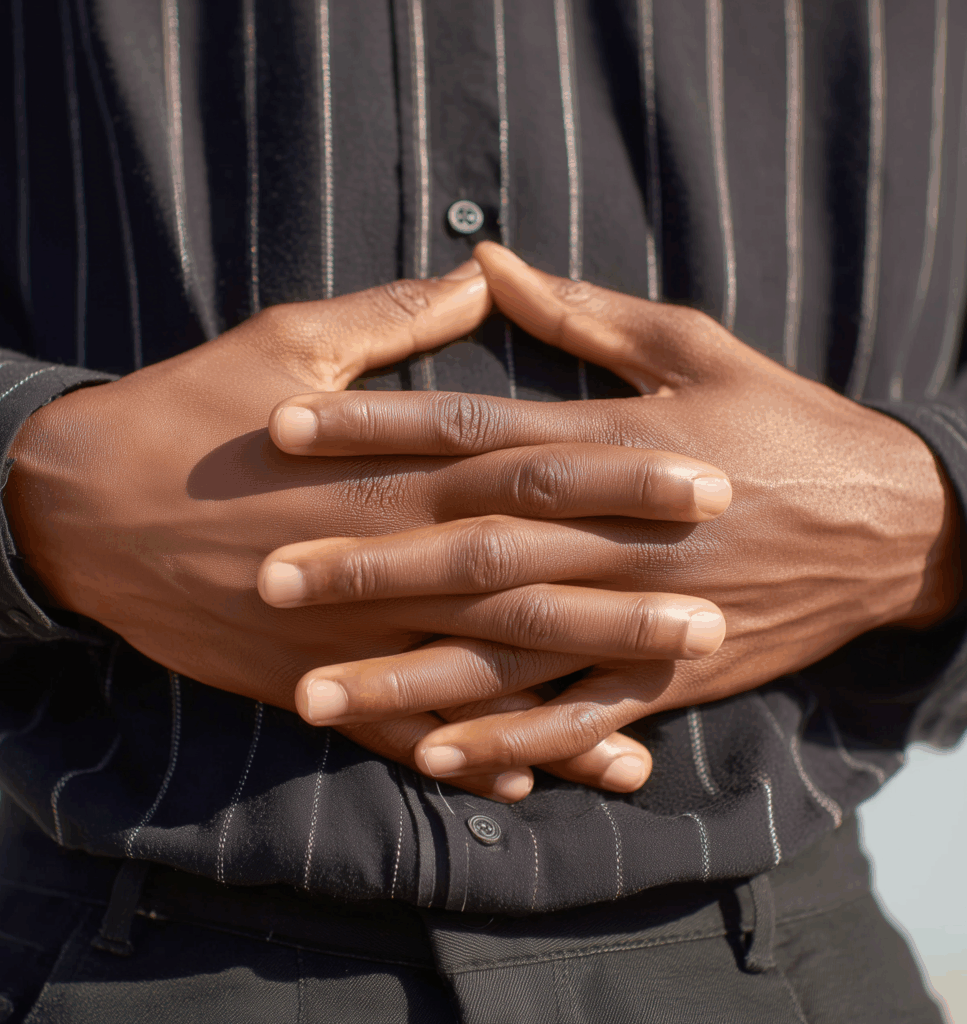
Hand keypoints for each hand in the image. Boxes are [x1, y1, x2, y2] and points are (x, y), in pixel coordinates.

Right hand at [3, 266, 729, 799]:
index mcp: (394, 469)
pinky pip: (403, 732)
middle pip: (528, 581)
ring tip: (654, 728)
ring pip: (479, 674)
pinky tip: (533, 782)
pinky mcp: (311, 681)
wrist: (86, 508)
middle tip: (717, 609)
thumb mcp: (289, 340)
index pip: (533, 471)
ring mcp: (352, 633)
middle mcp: (387, 558)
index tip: (707, 478)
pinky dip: (466, 757)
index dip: (624, 476)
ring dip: (565, 699)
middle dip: (624, 598)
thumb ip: (397, 317)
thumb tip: (482, 272)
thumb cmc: (191, 412)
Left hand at [262, 242, 960, 781]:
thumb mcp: (690, 345)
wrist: (888, 521)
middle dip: (364, 566)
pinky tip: (436, 759)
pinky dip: (511, 741)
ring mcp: (638, 612)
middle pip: (468, 549)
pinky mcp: (668, 672)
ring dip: (409, 677)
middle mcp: (611, 533)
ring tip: (315, 696)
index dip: (373, 427)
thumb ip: (579, 311)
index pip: (469, 432)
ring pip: (507, 652)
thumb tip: (486, 257)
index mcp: (607, 444)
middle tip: (269, 578)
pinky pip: (579, 717)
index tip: (285, 429)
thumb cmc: (781, 421)